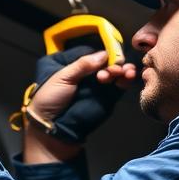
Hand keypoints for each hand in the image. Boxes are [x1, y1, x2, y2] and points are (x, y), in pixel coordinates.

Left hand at [22, 46, 136, 163]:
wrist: (54, 127)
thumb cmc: (51, 98)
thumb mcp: (62, 77)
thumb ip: (82, 65)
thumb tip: (103, 54)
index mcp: (70, 63)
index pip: (90, 53)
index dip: (101, 52)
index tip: (111, 52)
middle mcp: (86, 72)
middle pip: (105, 62)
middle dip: (112, 62)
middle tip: (114, 68)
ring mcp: (97, 85)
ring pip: (113, 72)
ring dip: (121, 69)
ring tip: (123, 72)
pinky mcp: (106, 97)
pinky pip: (119, 86)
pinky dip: (125, 80)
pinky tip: (128, 76)